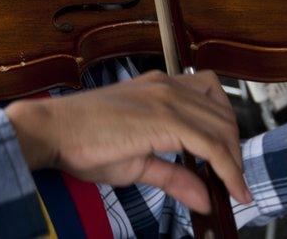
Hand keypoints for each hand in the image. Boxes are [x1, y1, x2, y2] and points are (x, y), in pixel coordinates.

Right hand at [5, 70, 250, 214]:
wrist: (53, 130)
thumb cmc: (83, 142)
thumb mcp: (137, 163)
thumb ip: (174, 176)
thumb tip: (204, 199)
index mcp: (160, 87)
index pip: (212, 101)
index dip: (228, 134)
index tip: (232, 167)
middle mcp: (168, 86)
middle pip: (223, 114)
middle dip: (234, 151)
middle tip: (232, 181)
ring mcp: (167, 98)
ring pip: (222, 127)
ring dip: (233, 160)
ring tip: (232, 187)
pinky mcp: (164, 117)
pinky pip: (210, 144)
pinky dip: (228, 168)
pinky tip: (232, 189)